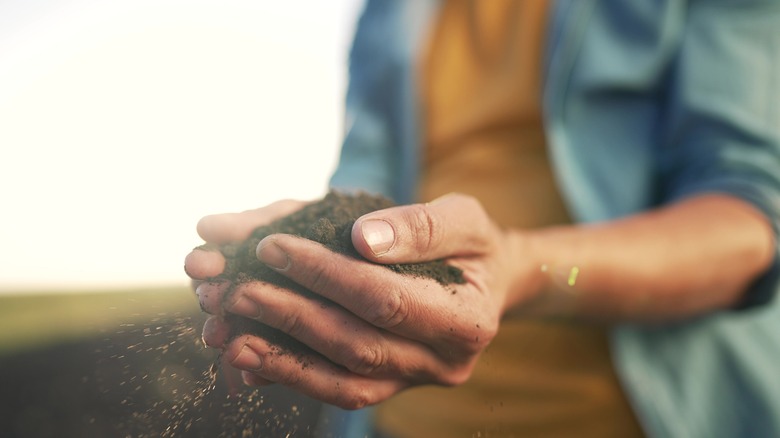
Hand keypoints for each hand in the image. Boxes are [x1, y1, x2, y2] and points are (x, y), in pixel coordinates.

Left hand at [198, 193, 535, 408]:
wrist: (486, 282)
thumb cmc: (473, 244)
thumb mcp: (464, 218)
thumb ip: (421, 226)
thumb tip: (362, 237)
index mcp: (466, 319)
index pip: (386, 300)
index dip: (326, 274)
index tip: (272, 246)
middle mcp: (441, 363)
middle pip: (356, 345)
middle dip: (289, 314)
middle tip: (234, 285)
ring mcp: (413, 382)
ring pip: (340, 381)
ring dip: (279, 357)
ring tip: (225, 331)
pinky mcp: (388, 388)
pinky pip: (336, 391)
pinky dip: (289, 375)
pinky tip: (247, 358)